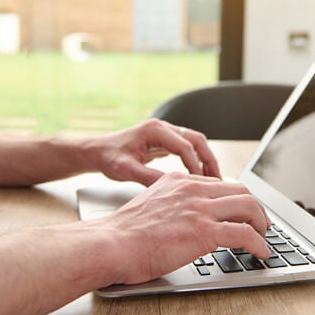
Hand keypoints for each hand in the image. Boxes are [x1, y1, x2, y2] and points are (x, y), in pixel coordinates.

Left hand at [80, 119, 219, 185]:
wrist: (96, 151)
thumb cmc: (107, 157)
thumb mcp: (125, 170)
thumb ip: (148, 177)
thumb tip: (172, 187)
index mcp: (154, 130)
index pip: (184, 146)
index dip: (195, 166)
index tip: (200, 184)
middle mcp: (162, 128)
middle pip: (196, 139)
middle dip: (209, 160)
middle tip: (218, 180)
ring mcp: (164, 133)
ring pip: (195, 142)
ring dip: (205, 160)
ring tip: (214, 180)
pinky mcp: (164, 141)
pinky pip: (187, 148)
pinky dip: (196, 161)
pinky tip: (199, 177)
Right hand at [89, 172, 269, 284]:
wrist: (111, 244)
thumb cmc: (124, 233)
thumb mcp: (151, 203)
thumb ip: (172, 202)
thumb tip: (185, 217)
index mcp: (179, 181)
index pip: (221, 183)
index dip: (238, 198)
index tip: (244, 211)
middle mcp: (192, 189)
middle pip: (241, 191)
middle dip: (256, 209)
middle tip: (261, 224)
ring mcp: (199, 209)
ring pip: (248, 207)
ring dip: (262, 224)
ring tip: (264, 238)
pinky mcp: (203, 231)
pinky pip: (244, 233)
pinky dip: (259, 243)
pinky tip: (261, 252)